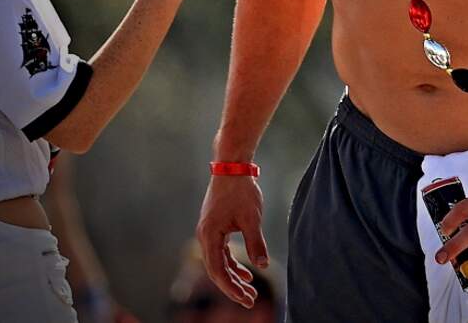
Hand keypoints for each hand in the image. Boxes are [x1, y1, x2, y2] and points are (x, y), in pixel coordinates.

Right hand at [196, 174, 268, 307]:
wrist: (232, 167)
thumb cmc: (241, 191)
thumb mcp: (251, 218)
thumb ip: (256, 243)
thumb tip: (262, 265)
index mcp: (209, 235)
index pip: (217, 270)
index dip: (231, 288)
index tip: (246, 300)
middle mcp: (205, 236)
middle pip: (216, 270)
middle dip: (233, 287)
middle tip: (250, 301)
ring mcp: (209, 232)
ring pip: (219, 262)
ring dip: (233, 277)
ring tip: (250, 291)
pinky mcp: (215, 228)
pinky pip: (221, 252)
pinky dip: (233, 264)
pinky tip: (246, 272)